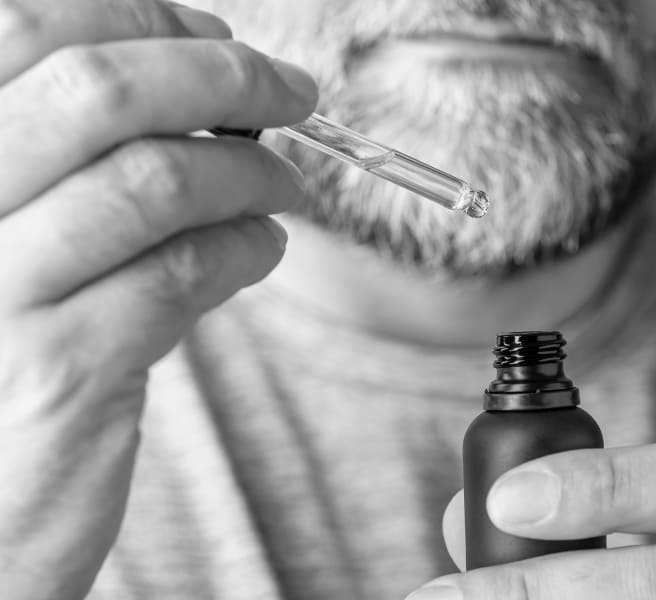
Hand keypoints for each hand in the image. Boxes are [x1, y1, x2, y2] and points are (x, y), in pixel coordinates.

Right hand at [0, 1, 316, 596]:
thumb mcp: (5, 232)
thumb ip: (72, 156)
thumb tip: (201, 79)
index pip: (24, 28)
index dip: (141, 19)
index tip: (216, 38)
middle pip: (98, 90)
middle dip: (222, 77)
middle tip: (291, 93)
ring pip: (155, 180)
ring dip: (251, 173)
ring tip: (285, 189)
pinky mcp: (58, 369)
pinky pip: (183, 273)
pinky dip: (246, 247)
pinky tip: (262, 248)